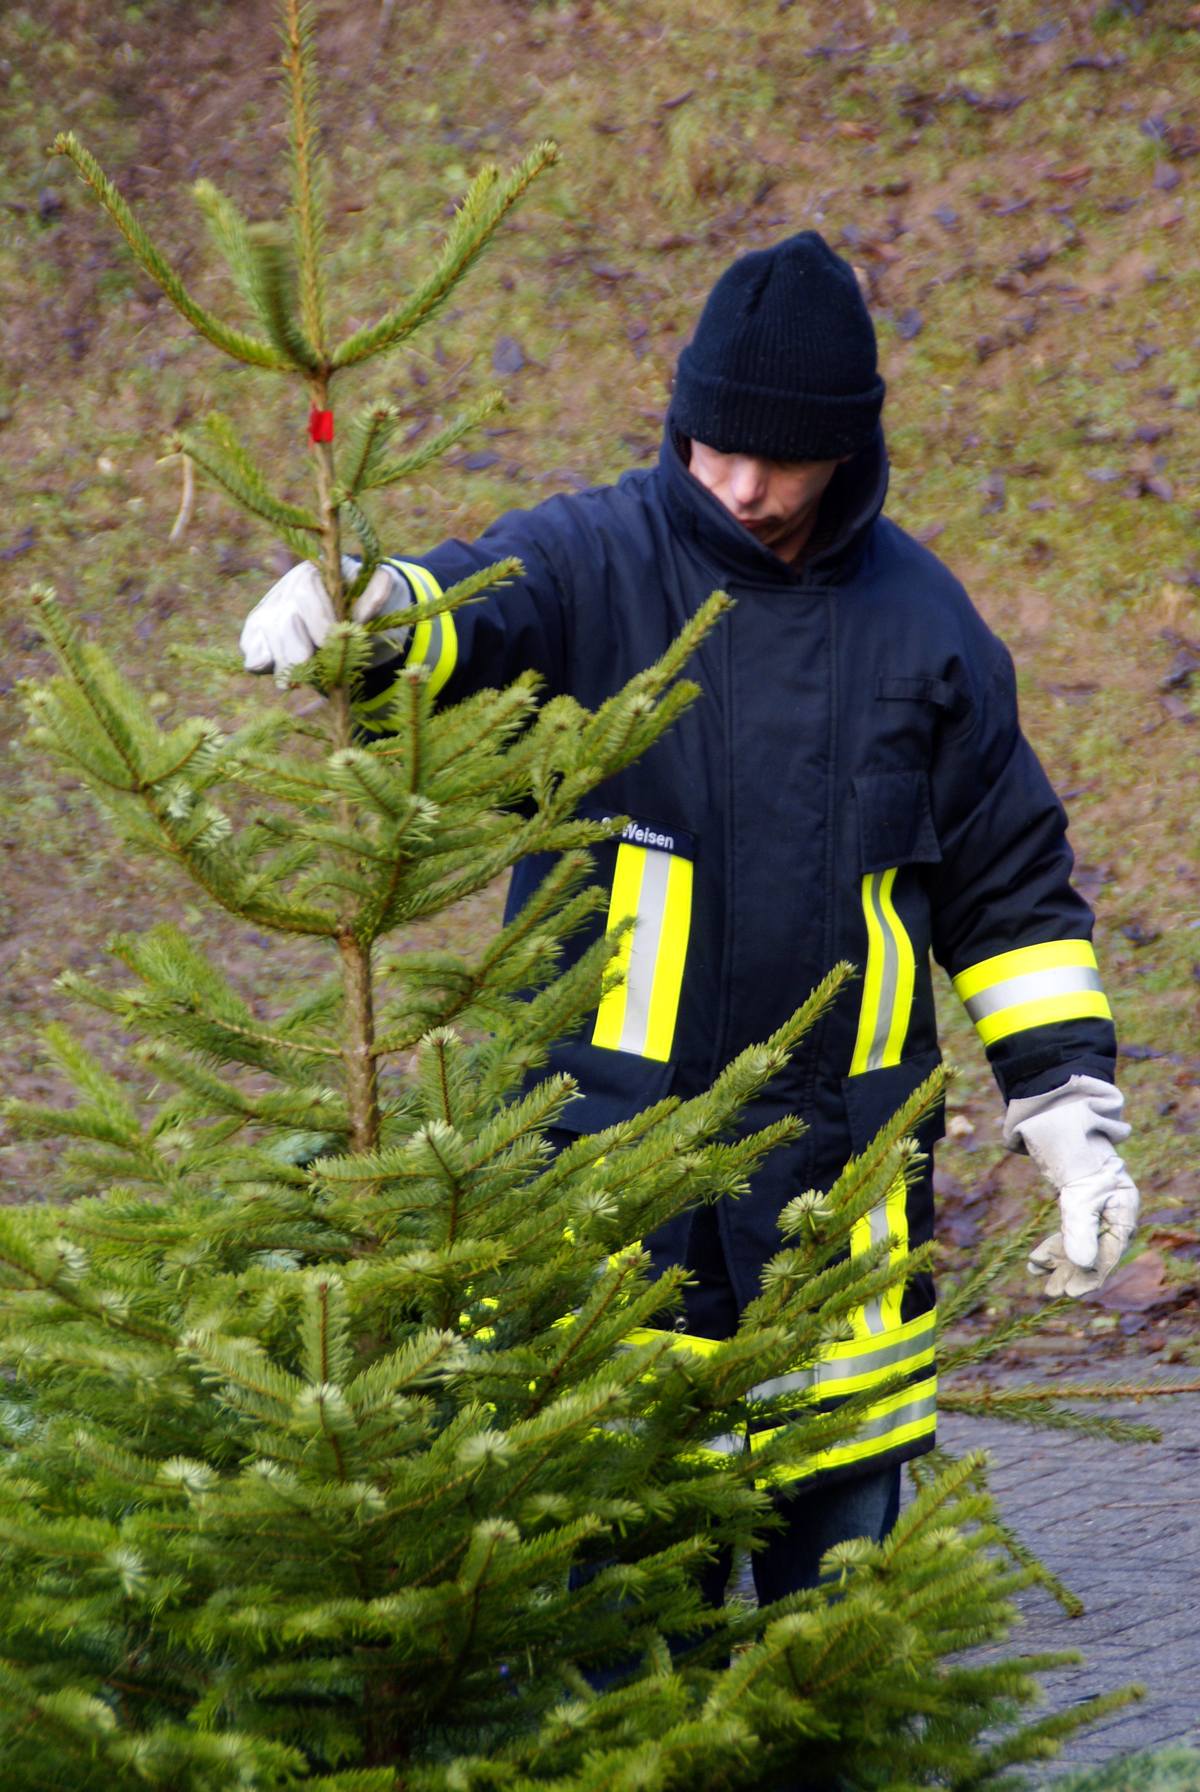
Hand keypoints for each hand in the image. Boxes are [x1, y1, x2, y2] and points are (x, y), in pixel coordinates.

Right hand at [239, 559, 402, 677]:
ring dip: (282, 663)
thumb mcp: (376, 595)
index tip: (332, 642)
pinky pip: (251, 650)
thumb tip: (373, 598)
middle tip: (309, 665)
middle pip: (280, 619)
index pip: (304, 593)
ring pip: (262, 636)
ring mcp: (266, 614)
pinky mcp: (257, 637)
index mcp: (311, 574)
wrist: (349, 621)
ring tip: (298, 683)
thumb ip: (376, 593)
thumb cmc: (364, 605)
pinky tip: (281, 679)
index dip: (318, 621)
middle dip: (297, 648)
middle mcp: (283, 591)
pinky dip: (261, 665)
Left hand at [1003, 1074, 1138, 1298]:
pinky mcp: (1077, 1201)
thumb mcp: (1077, 1192)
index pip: (1110, 1252)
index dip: (1090, 1275)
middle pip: (1095, 1251)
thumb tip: (1083, 1264)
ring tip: (1037, 1275)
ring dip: (1059, 1261)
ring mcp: (1095, 1206)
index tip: (1070, 1292)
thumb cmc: (1072, 1148)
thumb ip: (1080, 1228)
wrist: (1058, 1115)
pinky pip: (1068, 1231)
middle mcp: (1113, 1209)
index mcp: (1123, 1207)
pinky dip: (1053, 1245)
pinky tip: (1036, 1260)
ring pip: (1079, 1243)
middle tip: (1050, 1292)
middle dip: (1072, 1272)